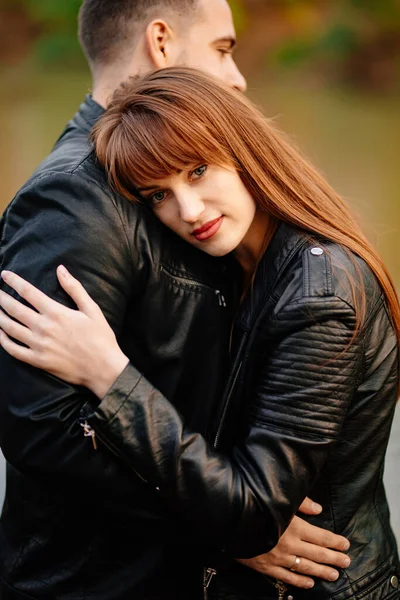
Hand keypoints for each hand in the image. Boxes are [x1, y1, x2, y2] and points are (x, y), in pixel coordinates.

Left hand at [0, 267, 128, 397]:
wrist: (103, 367)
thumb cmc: (100, 337)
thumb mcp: (92, 309)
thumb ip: (74, 288)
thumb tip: (61, 269)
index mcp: (56, 313)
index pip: (28, 292)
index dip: (14, 281)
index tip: (4, 275)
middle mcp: (43, 327)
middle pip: (14, 309)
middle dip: (1, 297)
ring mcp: (38, 345)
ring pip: (10, 328)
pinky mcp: (37, 360)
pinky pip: (13, 350)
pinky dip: (2, 340)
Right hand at [237, 500, 349, 588]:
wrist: (230, 521)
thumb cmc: (255, 505)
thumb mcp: (279, 499)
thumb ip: (301, 503)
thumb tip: (318, 509)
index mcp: (295, 527)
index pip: (321, 537)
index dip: (335, 542)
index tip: (346, 544)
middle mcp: (290, 545)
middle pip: (317, 553)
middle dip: (334, 558)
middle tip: (346, 562)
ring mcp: (279, 558)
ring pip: (306, 568)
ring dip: (322, 571)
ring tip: (335, 574)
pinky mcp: (267, 567)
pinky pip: (288, 577)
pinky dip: (300, 582)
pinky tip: (310, 584)